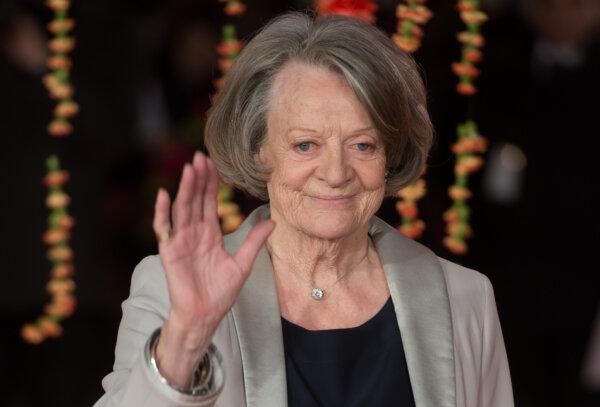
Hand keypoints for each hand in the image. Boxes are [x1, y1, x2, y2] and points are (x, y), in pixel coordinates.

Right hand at [152, 151, 274, 386]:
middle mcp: (193, 233)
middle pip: (195, 200)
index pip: (209, 202)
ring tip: (188, 169)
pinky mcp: (170, 252)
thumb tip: (272, 221)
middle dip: (197, 179)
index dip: (211, 183)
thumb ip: (254, 242)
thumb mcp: (242, 264)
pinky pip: (164, 229)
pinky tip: (164, 195)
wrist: (205, 315)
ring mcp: (180, 241)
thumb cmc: (220, 293)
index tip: (213, 164)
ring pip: (182, 209)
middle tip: (200, 156)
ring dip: (184, 189)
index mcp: (210, 234)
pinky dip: (162, 212)